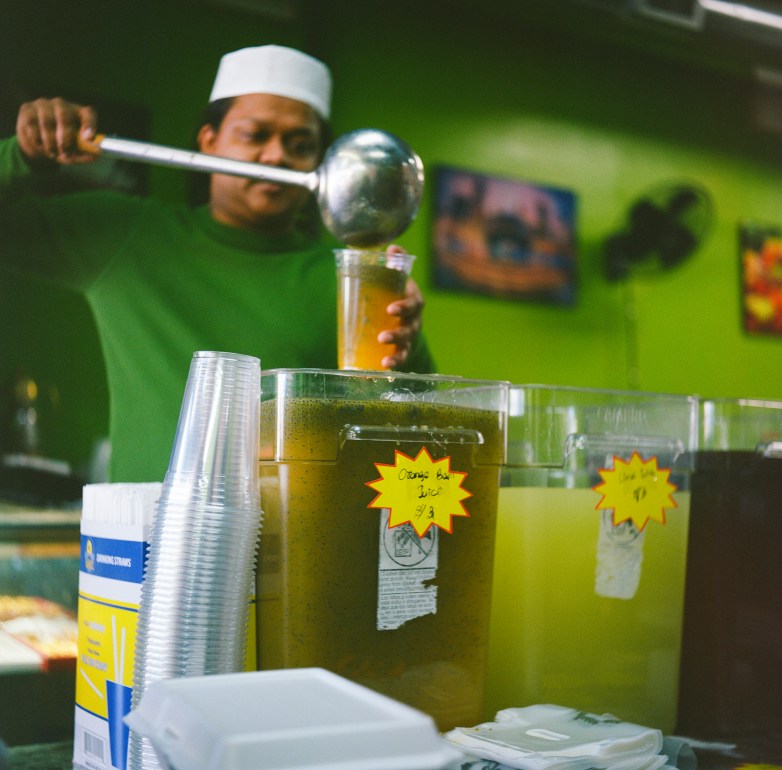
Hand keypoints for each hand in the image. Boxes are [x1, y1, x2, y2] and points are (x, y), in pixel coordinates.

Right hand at [16, 97, 97, 164]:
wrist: (35, 141)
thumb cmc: (59, 144)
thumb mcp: (72, 151)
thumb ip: (83, 154)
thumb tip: (95, 156)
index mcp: (78, 113)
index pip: (88, 113)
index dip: (89, 124)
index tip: (89, 139)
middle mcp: (62, 104)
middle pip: (65, 117)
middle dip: (65, 138)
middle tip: (64, 152)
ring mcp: (44, 104)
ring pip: (47, 123)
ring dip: (50, 143)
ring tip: (52, 152)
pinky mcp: (27, 108)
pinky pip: (32, 126)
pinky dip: (37, 140)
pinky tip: (40, 146)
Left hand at [379, 245, 424, 368]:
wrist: (405, 316)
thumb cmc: (398, 293)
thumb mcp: (397, 278)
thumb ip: (395, 263)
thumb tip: (391, 246)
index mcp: (414, 301)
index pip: (414, 304)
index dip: (404, 306)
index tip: (391, 309)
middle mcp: (414, 320)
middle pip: (411, 328)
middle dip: (398, 333)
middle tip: (382, 336)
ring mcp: (409, 337)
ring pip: (406, 346)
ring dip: (396, 354)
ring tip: (384, 358)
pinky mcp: (402, 351)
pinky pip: (400, 359)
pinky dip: (394, 365)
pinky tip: (383, 369)